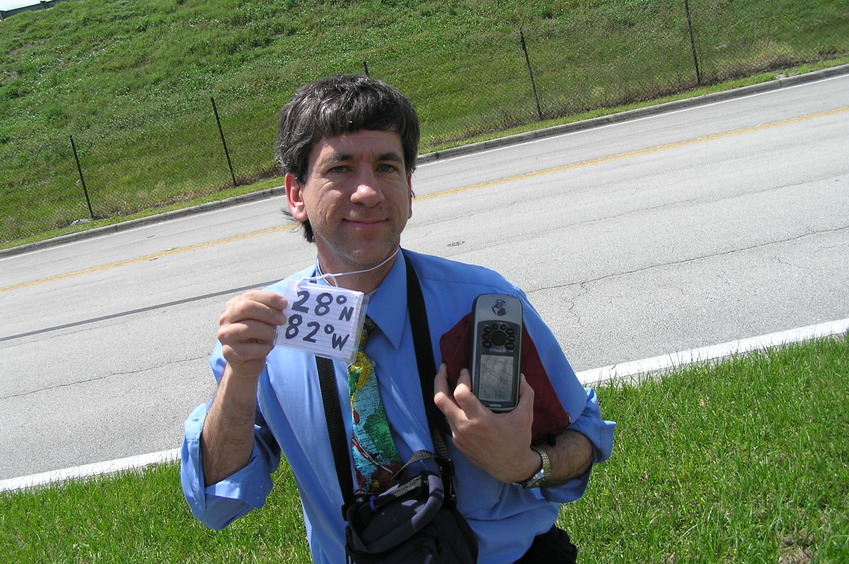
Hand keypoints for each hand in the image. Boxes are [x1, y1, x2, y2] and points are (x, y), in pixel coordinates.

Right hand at [217, 290, 286, 379]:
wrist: (248, 362)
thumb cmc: (258, 337)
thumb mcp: (265, 321)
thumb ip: (271, 312)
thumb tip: (284, 306)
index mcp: (235, 306)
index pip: (251, 296)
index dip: (269, 298)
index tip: (284, 304)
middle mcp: (226, 318)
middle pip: (246, 308)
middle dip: (268, 313)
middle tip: (283, 320)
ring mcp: (225, 335)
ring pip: (247, 328)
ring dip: (266, 332)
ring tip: (273, 336)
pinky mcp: (228, 352)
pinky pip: (248, 349)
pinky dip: (262, 349)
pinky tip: (267, 349)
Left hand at [433, 364, 539, 482]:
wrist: (511, 468)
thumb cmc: (517, 442)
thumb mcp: (525, 417)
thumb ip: (525, 394)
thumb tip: (521, 378)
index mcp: (480, 420)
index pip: (460, 393)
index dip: (461, 379)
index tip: (465, 371)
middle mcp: (464, 427)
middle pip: (440, 399)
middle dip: (439, 380)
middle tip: (443, 369)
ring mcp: (458, 436)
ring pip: (443, 410)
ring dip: (445, 395)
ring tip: (449, 383)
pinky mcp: (458, 442)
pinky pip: (449, 421)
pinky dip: (451, 409)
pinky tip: (459, 403)